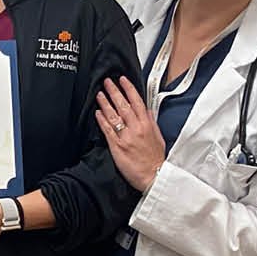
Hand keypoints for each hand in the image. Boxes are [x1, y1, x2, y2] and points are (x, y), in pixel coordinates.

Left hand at [96, 75, 166, 192]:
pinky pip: (108, 130)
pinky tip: (97, 112)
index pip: (137, 102)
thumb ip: (151, 122)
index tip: (123, 80)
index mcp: (147, 125)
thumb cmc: (155, 158)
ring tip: (100, 94)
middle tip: (107, 82)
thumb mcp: (158, 136)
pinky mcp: (117, 146)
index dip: (129, 89)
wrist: (154, 175)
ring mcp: (126, 137)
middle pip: (124, 106)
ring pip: (114, 116)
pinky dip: (102, 120)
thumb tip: (147, 111)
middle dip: (115, 92)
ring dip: (106, 103)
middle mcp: (136, 128)